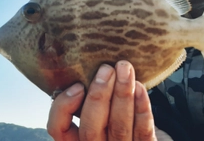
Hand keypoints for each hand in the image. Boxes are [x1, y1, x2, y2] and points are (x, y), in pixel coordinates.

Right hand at [47, 60, 171, 140]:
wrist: (132, 136)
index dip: (64, 109)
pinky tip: (139, 87)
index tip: (77, 86)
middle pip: (91, 128)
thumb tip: (82, 74)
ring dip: (122, 94)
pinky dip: (141, 107)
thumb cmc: (107, 121)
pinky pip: (143, 131)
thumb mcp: (90, 115)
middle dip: (99, 95)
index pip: (60, 130)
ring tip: (124, 69)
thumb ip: (84, 104)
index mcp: (77, 140)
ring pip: (118, 127)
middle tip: (106, 69)